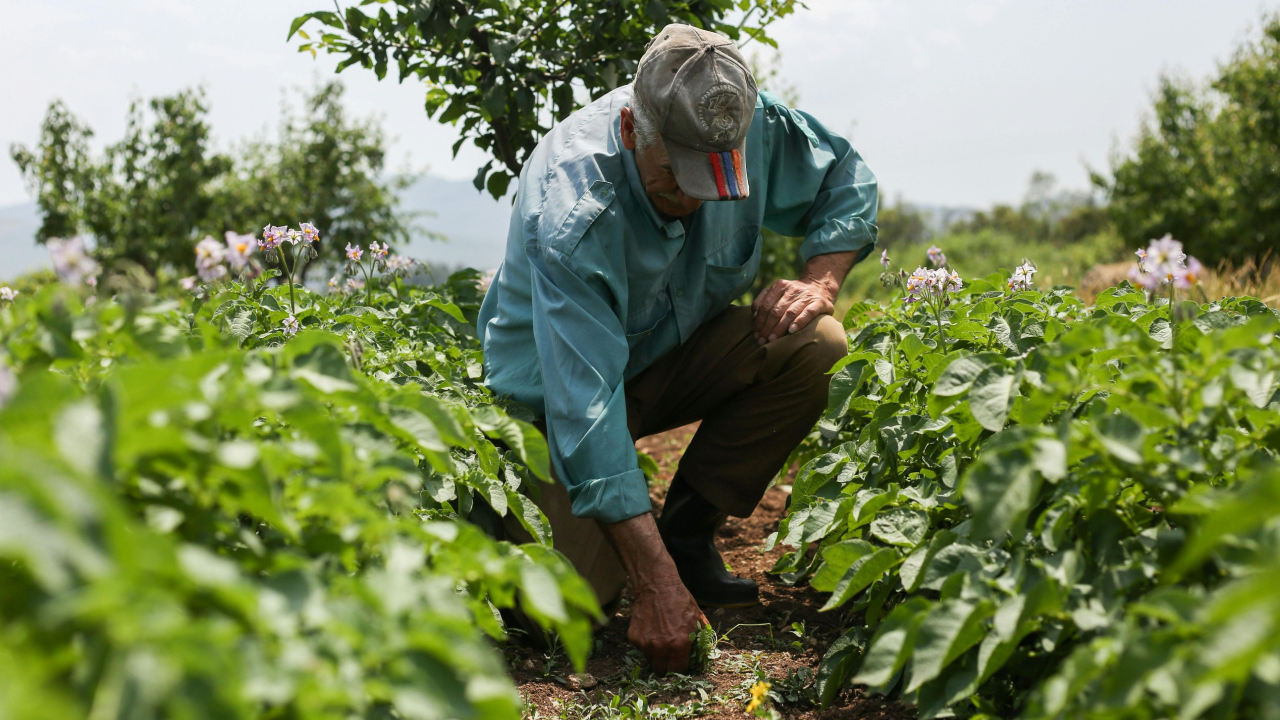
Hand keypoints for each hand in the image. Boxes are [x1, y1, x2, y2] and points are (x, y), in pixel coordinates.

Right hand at [600, 512, 708, 672]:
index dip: (680, 668)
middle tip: (668, 655)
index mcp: (679, 645)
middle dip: (666, 665)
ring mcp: (645, 644)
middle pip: (661, 671)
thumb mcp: (696, 616)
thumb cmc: (679, 599)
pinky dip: (645, 643)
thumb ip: (701, 635)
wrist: (656, 585)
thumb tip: (704, 649)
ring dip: (655, 654)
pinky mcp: (634, 638)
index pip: (679, 671)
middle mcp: (661, 648)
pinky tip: (650, 628)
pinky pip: (640, 648)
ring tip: (659, 637)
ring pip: (650, 659)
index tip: (680, 662)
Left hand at [751, 251, 856, 343]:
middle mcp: (792, 289)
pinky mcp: (819, 302)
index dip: (759, 321)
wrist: (819, 287)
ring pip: (790, 312)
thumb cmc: (793, 296)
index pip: (765, 305)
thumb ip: (764, 300)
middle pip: (776, 310)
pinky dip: (800, 321)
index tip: (756, 334)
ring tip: (773, 339)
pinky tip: (792, 330)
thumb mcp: (778, 292)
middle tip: (763, 340)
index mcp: (779, 286)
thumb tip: (754, 315)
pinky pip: (808, 312)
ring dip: (780, 327)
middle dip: (767, 327)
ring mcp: (806, 296)